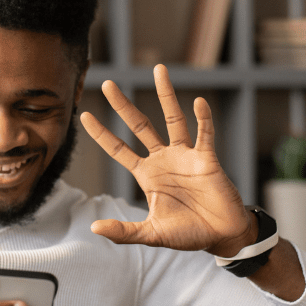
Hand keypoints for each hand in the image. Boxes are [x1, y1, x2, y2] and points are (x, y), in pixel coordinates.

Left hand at [79, 65, 254, 255]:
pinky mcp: (207, 158)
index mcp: (147, 175)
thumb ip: (124, 231)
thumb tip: (94, 228)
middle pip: (139, 126)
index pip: (118, 149)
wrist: (221, 236)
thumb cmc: (188, 234)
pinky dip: (203, 118)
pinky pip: (204, 134)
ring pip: (173, 119)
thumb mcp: (152, 234)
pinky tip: (198, 102)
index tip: (84, 115)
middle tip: (109, 83)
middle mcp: (163, 159)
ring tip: (158, 70)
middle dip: (123, 106)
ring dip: (166, 95)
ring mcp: (185, 156)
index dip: (102, 134)